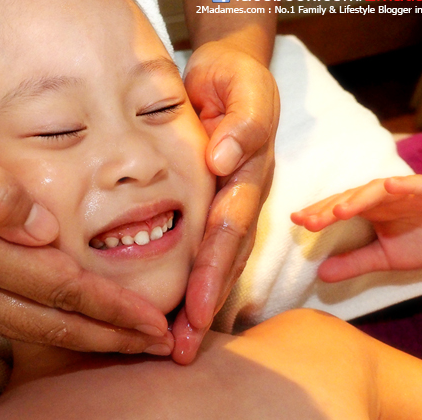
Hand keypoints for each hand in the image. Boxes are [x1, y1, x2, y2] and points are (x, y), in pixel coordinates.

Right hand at [0, 113, 171, 354]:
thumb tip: (45, 228)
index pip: (59, 287)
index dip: (111, 307)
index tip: (156, 321)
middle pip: (51, 321)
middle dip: (111, 336)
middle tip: (161, 345)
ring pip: (30, 329)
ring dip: (84, 341)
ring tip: (125, 344)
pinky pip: (6, 320)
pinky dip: (48, 331)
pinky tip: (66, 328)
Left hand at [172, 40, 278, 363]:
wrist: (225, 73)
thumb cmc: (233, 80)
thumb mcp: (246, 88)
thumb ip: (244, 122)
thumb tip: (223, 159)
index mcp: (247, 177)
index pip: (229, 230)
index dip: (213, 270)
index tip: (193, 308)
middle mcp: (239, 198)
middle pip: (224, 259)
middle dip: (204, 304)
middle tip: (181, 349)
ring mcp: (226, 203)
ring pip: (215, 261)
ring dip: (198, 304)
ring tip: (177, 346)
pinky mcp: (208, 201)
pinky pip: (201, 246)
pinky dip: (191, 280)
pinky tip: (174, 312)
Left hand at [291, 175, 421, 281]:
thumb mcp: (385, 258)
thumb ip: (354, 262)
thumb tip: (319, 274)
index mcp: (372, 208)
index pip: (340, 207)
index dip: (319, 213)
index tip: (297, 221)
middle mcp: (385, 195)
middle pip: (353, 197)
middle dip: (330, 208)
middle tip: (309, 220)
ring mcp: (409, 190)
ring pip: (379, 190)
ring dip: (359, 197)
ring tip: (340, 210)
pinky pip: (417, 185)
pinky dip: (403, 185)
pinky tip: (389, 186)